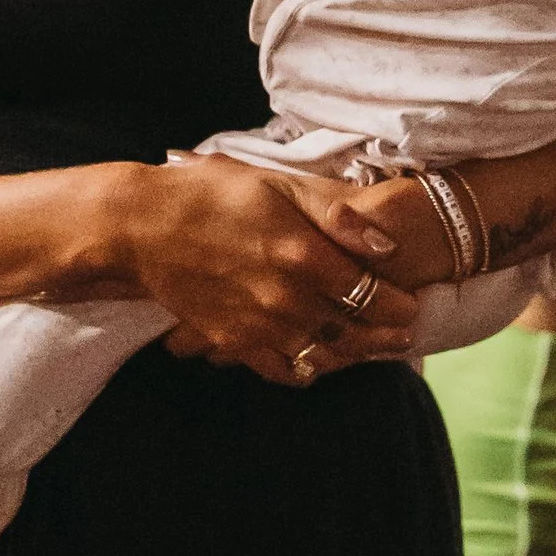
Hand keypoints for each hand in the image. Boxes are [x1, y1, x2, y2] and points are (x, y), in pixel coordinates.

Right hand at [124, 157, 420, 387]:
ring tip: (373, 352)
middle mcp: (286, 298)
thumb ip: (336, 215)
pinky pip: (281, 370)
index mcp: (303, 255)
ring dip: (353, 357)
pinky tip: (318, 362)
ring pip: (323, 355)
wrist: (143, 226)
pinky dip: (306, 370)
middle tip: (405, 337)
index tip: (412, 304)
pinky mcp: (233, 341)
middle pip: (354, 331)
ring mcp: (258, 325)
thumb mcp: (279, 185)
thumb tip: (385, 245)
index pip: (372, 292)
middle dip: (386, 337)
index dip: (399, 303)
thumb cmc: (213, 195)